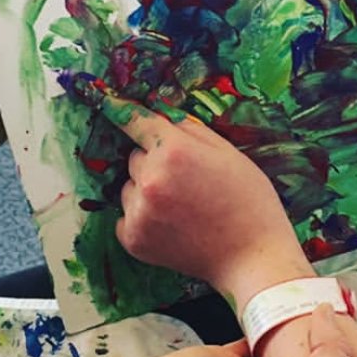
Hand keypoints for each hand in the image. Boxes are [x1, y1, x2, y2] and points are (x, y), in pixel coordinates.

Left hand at [110, 101, 312, 311]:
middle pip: (134, 157)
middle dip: (153, 162)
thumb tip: (163, 117)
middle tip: (186, 180)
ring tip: (181, 206)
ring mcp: (139, 211)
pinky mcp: (133, 239)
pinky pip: (126, 215)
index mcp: (174, 151)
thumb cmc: (249, 202)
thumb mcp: (230, 153)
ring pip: (129, 187)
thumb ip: (192, 130)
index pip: (135, 121)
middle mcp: (149, 179)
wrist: (252, 256)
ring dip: (146, 190)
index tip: (104, 99)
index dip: (122, 109)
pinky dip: (142, 217)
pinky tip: (172, 224)